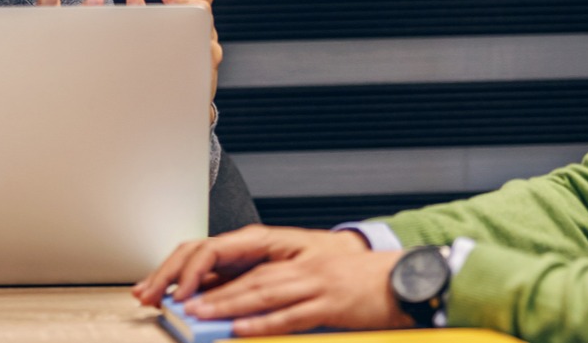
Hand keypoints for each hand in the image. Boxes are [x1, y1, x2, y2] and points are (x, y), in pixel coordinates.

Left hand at [182, 250, 412, 336]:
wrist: (406, 280)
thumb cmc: (364, 281)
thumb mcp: (321, 274)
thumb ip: (287, 284)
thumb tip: (248, 304)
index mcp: (297, 257)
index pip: (248, 265)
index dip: (214, 276)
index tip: (187, 288)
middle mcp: (303, 266)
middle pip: (248, 278)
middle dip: (211, 291)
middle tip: (180, 302)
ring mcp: (317, 284)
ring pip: (263, 294)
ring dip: (228, 305)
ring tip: (200, 314)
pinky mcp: (332, 305)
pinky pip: (291, 316)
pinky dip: (263, 324)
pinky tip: (241, 329)